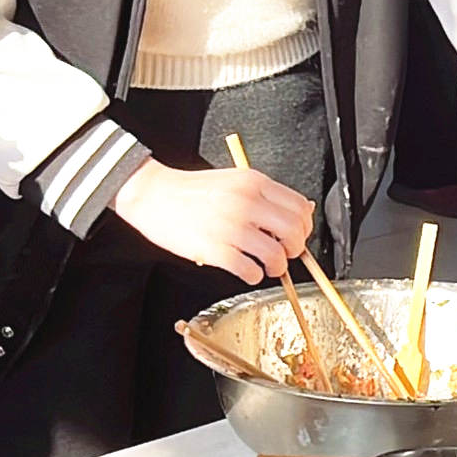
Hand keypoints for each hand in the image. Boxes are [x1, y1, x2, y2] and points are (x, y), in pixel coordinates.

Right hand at [111, 162, 313, 284]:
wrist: (152, 195)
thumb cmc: (190, 191)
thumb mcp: (234, 180)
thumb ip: (264, 194)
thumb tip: (299, 212)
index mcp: (254, 182)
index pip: (300, 207)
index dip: (304, 227)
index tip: (296, 235)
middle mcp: (247, 202)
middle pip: (295, 232)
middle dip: (294, 249)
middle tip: (284, 254)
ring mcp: (232, 226)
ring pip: (276, 256)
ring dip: (276, 267)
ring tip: (266, 267)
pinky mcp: (215, 249)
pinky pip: (249, 270)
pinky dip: (253, 276)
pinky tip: (247, 271)